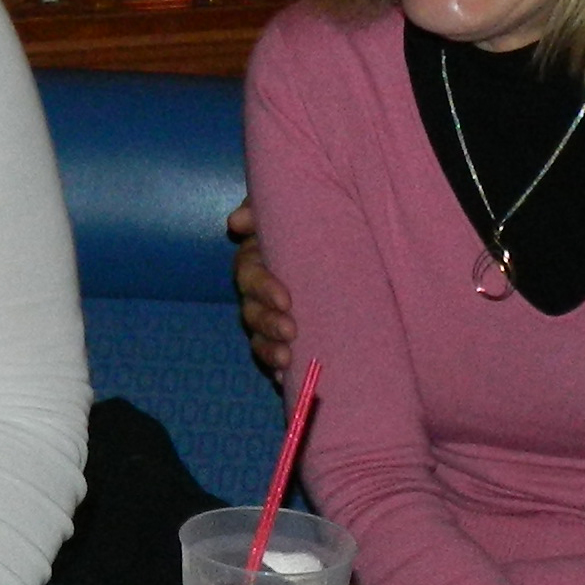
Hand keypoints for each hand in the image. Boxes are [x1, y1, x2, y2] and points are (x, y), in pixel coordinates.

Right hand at [227, 201, 296, 384]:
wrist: (348, 237)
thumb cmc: (313, 218)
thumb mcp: (291, 206)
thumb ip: (261, 207)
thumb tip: (236, 223)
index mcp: (259, 258)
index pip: (249, 273)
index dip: (264, 288)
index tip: (286, 299)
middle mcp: (261, 289)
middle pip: (251, 310)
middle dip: (268, 323)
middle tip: (291, 331)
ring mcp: (271, 315)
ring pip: (258, 336)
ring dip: (268, 349)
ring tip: (286, 359)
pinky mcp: (285, 336)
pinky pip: (272, 356)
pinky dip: (276, 367)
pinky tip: (283, 378)